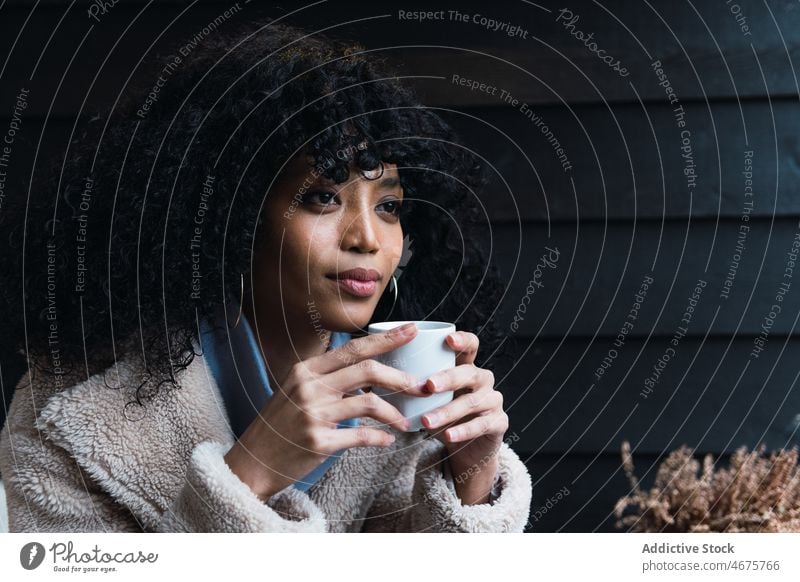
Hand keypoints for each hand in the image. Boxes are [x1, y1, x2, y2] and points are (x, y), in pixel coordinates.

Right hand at [223, 322, 428, 499]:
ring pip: (370, 403)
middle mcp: (309, 387)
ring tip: (406, 423)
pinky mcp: (318, 442)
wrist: (252, 463)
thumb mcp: (296, 391)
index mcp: (306, 370)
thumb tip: (370, 371)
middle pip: (368, 370)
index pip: (353, 348)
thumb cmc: (279, 426)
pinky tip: (387, 440)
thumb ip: (327, 379)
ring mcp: (313, 414)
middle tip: (421, 386)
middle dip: (401, 377)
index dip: (386, 339)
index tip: (412, 331)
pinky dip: (380, 438)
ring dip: (395, 414)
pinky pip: (361, 436)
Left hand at [419, 331, 506, 502]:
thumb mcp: (429, 397)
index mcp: (466, 366)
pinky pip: (482, 425)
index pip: (470, 345)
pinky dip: (464, 430)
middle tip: (427, 385)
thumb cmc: (442, 415)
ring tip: (426, 421)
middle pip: (469, 372)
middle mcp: (482, 379)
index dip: (462, 340)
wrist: (466, 449)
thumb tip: (373, 373)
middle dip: (448, 378)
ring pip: (472, 401)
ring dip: (448, 411)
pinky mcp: (499, 422)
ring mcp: (493, 400)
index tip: (447, 340)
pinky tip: (448, 436)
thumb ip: (411, 383)